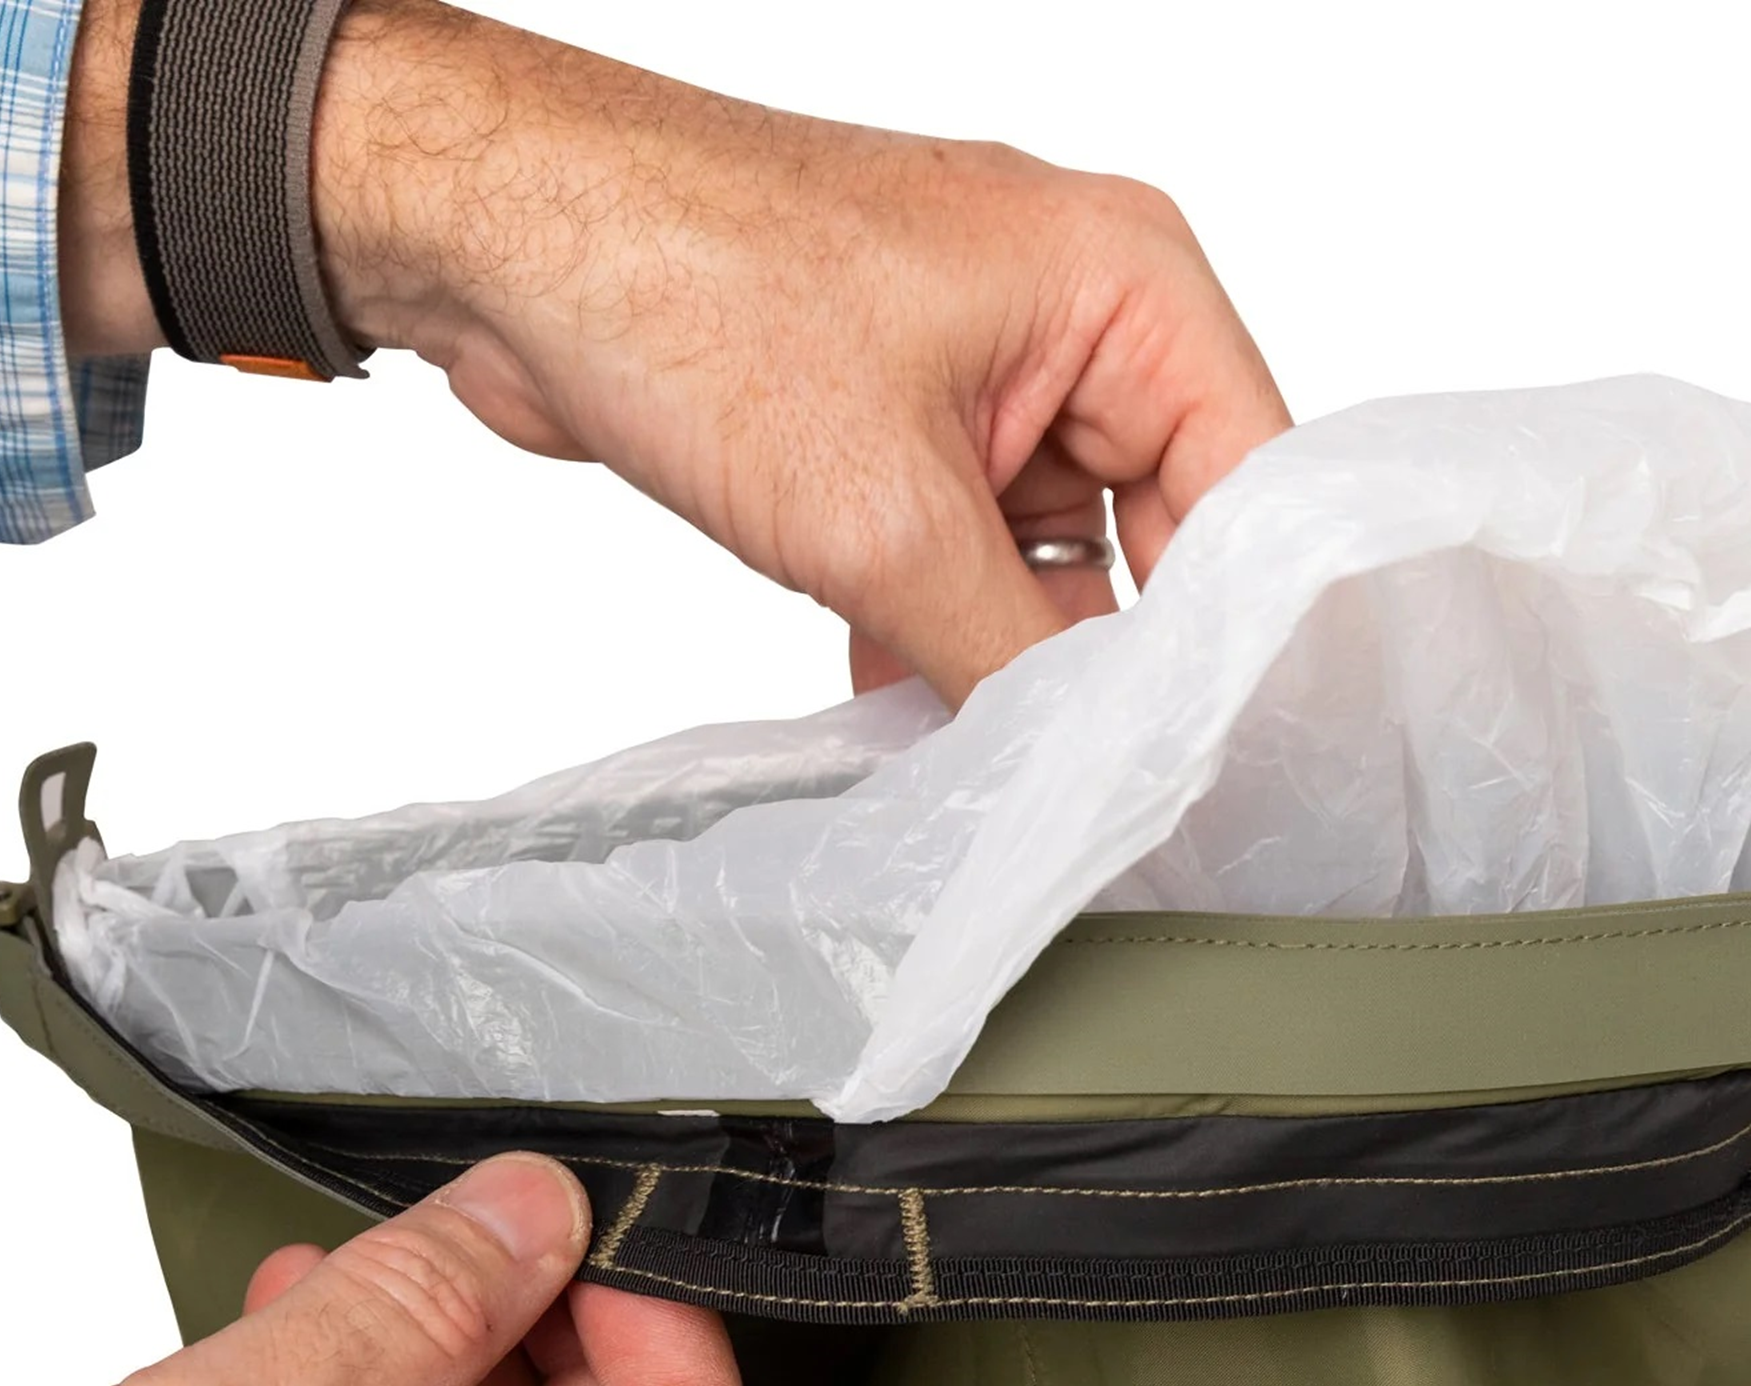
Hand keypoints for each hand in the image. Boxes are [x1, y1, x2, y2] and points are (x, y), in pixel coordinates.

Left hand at [58, 0, 1290, 703]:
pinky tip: (900, 706)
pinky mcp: (901, 430)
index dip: (1238, 631)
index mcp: (1124, 287)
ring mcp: (984, 380)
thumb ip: (1012, 653)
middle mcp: (1073, 325)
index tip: (1215, 753)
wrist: (499, 244)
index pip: (1252, 484)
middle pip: (1157, 534)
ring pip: (1049, 562)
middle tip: (1089, 776)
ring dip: (1005, 655)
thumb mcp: (886, 514)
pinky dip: (935, 633)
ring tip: (984, 752)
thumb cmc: (685, 285)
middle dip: (1106, 655)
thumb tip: (1089, 762)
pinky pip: (963, 557)